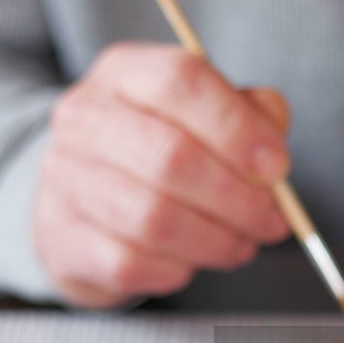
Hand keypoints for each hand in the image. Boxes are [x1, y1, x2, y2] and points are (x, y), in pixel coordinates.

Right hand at [34, 42, 291, 307]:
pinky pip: (134, 263)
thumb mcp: (204, 117)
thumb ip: (250, 117)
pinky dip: (178, 269)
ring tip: (241, 245)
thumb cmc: (158, 153)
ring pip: (155, 219)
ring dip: (216, 241)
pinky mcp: (65, 239)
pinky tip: (191, 261)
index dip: (239, 128)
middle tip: (273, 222)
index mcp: (125, 73)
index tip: (278, 168)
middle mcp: (85, 118)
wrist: (81, 204)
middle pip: (172, 158)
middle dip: (239, 199)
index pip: (182, 82)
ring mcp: (66, 179)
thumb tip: (272, 151)